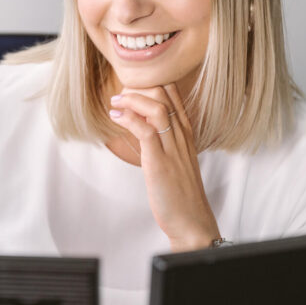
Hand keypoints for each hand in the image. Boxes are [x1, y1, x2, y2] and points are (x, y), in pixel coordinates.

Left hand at [109, 84, 219, 251]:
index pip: (173, 96)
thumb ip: (162, 140)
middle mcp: (181, 136)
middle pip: (164, 95)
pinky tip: (115, 117)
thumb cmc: (180, 192)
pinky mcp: (160, 162)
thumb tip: (141, 125)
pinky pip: (146, 131)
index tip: (131, 88)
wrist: (191, 220)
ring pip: (157, 109)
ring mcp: (172, 148)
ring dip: (131, 100)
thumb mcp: (174, 159)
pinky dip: (129, 119)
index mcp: (186, 133)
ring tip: (115, 102)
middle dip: (138, 88)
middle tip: (119, 95)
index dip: (151, 84)